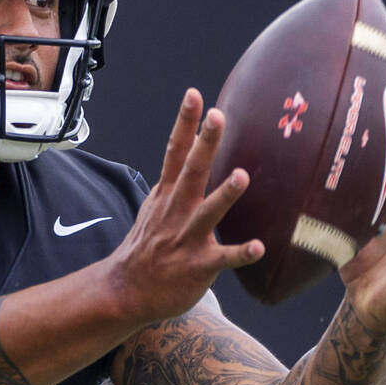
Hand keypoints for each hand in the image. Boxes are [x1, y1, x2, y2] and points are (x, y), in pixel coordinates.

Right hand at [109, 89, 264, 323]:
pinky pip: (223, 259)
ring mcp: (186, 238)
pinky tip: (258, 247)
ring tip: (242, 176)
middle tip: (218, 116)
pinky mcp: (198, 266)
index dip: (185, 123)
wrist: (127, 290)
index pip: (175, 151)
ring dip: (225, 195)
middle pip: (191, 171)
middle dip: (205, 143)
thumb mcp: (155, 208)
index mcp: (167, 195)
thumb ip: (175, 184)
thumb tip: (189, 156)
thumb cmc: (148, 248)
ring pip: (208, 213)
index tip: (194, 95)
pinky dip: (240, 253)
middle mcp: (176, 212)